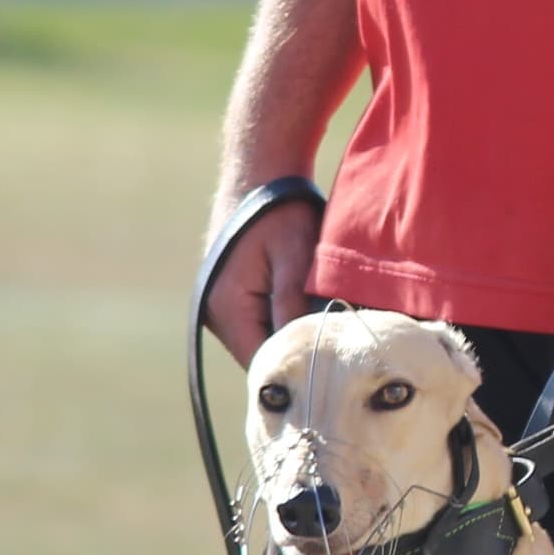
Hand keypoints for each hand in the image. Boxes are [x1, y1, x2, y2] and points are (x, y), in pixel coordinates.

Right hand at [203, 194, 323, 367]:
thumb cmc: (282, 211)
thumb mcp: (296, 259)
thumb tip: (305, 353)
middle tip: (339, 367)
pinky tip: (312, 320)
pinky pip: (259, 326)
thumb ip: (294, 308)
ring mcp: (219, 306)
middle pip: (260, 358)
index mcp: (227, 308)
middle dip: (296, 362)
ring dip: (290, 342)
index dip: (296, 377)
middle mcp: (214, 313)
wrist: (262, 172)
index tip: (333, 382)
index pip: (262, 363)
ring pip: (260, 343)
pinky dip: (283, 326)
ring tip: (328, 341)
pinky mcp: (230, 297)